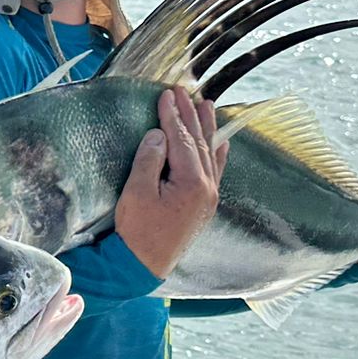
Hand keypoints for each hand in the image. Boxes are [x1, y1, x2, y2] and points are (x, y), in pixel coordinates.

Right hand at [112, 88, 226, 278]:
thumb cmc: (137, 231)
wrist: (143, 266)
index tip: (165, 95)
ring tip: (205, 105)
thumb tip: (159, 134)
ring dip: (206, 128)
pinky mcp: (204, 205)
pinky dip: (218, 154)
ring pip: (210, 153)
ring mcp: (208, 196)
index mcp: (190, 182)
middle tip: (182, 92)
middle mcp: (206, 187)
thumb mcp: (136, 193)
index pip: (181, 139)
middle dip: (189, 115)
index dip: (172, 116)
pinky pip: (216, 172)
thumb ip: (149, 159)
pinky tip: (221, 143)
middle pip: (199, 142)